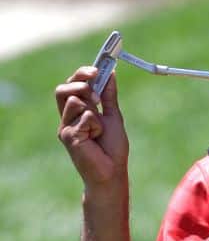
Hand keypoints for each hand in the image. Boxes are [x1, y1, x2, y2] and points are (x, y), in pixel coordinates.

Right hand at [56, 67, 128, 187]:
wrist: (112, 171)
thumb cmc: (111, 147)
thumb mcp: (112, 115)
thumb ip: (108, 96)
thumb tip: (111, 73)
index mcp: (76, 111)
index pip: (72, 85)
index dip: (81, 74)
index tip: (97, 69)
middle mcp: (67, 118)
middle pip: (63, 89)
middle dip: (80, 83)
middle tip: (96, 91)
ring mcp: (65, 126)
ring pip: (75, 100)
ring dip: (93, 110)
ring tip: (99, 129)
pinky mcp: (68, 136)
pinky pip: (85, 117)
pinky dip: (96, 125)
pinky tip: (96, 138)